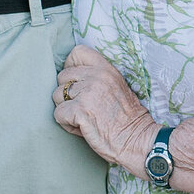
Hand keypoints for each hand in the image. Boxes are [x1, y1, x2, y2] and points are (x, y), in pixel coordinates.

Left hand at [52, 45, 152, 173]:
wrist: (137, 140)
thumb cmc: (127, 119)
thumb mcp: (117, 86)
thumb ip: (97, 78)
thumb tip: (72, 78)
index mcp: (106, 69)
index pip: (77, 53)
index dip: (71, 67)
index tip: (76, 82)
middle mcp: (96, 77)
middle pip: (62, 77)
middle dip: (67, 94)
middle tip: (83, 107)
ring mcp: (87, 93)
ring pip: (56, 95)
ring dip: (66, 109)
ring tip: (83, 118)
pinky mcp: (80, 110)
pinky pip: (58, 114)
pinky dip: (67, 124)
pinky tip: (82, 128)